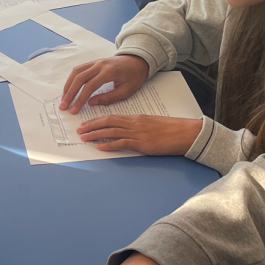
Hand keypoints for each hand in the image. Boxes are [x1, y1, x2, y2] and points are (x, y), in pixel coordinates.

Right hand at [60, 55, 149, 114]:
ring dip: (68, 86)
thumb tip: (91, 103)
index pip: (90, 86)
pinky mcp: (93, 62)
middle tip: (64, 106)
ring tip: (64, 99)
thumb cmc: (134, 76)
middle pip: (79, 78)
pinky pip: (79, 69)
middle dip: (70, 93)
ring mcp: (95, 61)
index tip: (74, 110)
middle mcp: (99, 64)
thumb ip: (109, 97)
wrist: (136, 60)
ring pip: (76, 72)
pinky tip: (69, 89)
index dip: (80, 99)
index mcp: (109, 71)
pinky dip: (72, 79)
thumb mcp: (126, 91)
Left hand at [78, 115, 202, 155]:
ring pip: (111, 131)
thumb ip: (139, 126)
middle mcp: (134, 123)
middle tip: (79, 129)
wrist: (185, 132)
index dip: (98, 120)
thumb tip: (126, 132)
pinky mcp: (142, 144)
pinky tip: (100, 147)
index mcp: (136, 118)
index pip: (113, 117)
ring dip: (95, 134)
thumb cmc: (171, 129)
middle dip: (92, 125)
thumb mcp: (152, 124)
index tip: (87, 123)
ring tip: (84, 137)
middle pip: (108, 122)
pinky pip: (122, 143)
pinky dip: (109, 145)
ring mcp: (138, 133)